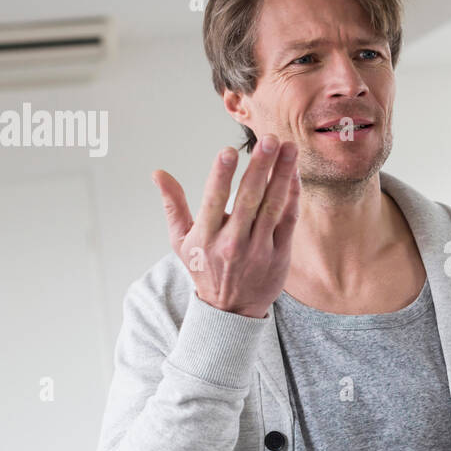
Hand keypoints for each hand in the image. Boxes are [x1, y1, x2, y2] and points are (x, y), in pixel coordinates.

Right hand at [152, 133, 300, 318]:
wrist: (231, 310)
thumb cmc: (204, 268)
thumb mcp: (181, 241)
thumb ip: (173, 205)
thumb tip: (157, 173)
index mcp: (206, 237)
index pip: (213, 201)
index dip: (221, 176)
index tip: (228, 151)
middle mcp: (232, 243)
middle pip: (248, 199)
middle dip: (259, 167)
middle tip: (268, 139)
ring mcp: (259, 249)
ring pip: (273, 206)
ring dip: (282, 175)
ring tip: (288, 148)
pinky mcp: (280, 255)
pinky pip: (288, 220)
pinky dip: (292, 197)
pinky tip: (293, 174)